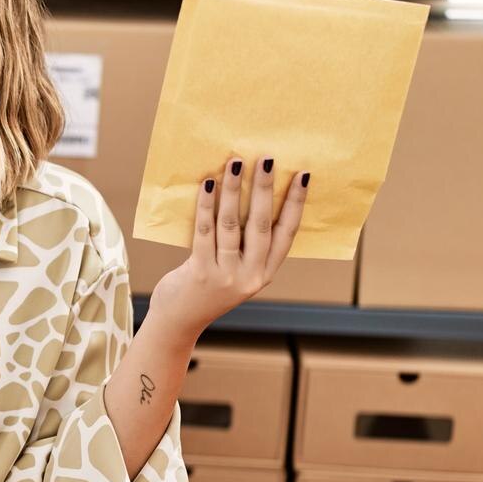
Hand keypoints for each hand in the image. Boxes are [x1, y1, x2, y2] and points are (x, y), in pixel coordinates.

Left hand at [147, 155, 307, 338]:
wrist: (178, 322)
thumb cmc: (206, 288)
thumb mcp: (235, 271)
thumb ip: (245, 245)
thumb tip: (246, 195)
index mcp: (264, 273)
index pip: (288, 233)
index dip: (296, 204)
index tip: (303, 176)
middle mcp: (251, 275)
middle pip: (262, 224)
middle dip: (265, 188)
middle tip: (266, 159)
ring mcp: (226, 276)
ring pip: (233, 225)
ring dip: (234, 191)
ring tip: (235, 164)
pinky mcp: (201, 273)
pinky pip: (205, 232)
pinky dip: (206, 205)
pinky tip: (207, 184)